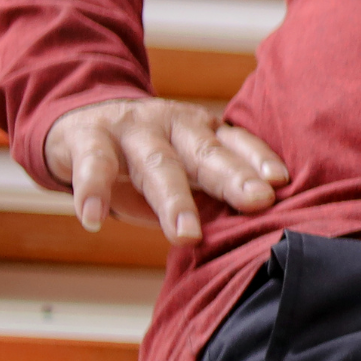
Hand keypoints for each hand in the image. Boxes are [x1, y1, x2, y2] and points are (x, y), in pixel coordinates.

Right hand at [43, 97, 288, 244]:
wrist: (79, 121)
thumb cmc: (147, 156)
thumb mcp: (184, 168)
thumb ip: (210, 194)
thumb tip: (252, 238)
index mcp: (203, 132)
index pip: (237, 143)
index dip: (259, 160)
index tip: (281, 183)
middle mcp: (174, 125)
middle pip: (206, 153)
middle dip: (233, 178)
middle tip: (258, 202)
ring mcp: (133, 129)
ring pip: (157, 164)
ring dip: (173, 200)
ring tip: (186, 235)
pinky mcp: (90, 137)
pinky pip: (95, 165)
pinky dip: (93, 191)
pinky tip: (94, 218)